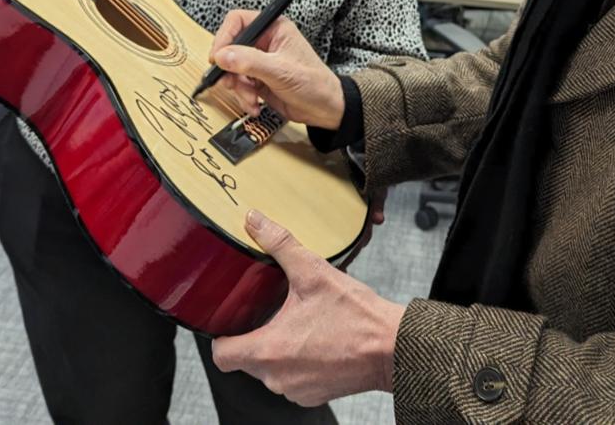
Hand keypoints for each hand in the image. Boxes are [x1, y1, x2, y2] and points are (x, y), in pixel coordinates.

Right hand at [209, 10, 344, 129]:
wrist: (325, 109)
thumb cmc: (313, 83)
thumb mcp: (280, 71)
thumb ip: (250, 62)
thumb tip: (222, 55)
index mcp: (273, 28)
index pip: (237, 21)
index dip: (224, 37)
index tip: (217, 57)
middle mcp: (264, 42)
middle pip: (230, 47)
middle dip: (229, 69)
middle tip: (230, 82)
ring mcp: (259, 61)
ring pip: (231, 69)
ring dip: (237, 87)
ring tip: (250, 98)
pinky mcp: (257, 79)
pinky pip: (238, 86)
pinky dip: (243, 97)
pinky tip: (254, 105)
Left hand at [212, 210, 404, 405]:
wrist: (393, 348)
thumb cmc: (356, 317)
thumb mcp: (314, 272)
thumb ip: (279, 244)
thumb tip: (255, 221)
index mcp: (269, 350)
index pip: (221, 355)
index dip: (221, 336)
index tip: (232, 319)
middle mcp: (277, 378)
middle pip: (246, 360)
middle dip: (256, 334)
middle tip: (272, 309)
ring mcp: (296, 390)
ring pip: (271, 370)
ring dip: (279, 348)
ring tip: (298, 322)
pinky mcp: (315, 394)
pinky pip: (293, 379)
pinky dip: (299, 361)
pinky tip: (316, 339)